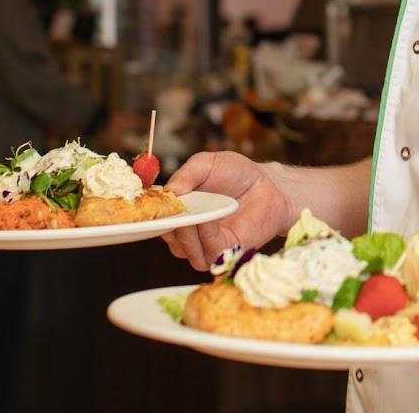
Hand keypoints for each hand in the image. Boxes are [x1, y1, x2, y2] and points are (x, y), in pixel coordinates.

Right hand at [161, 151, 291, 270]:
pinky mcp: (226, 254)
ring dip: (187, 232)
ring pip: (184, 251)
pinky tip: (210, 217)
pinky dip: (205, 235)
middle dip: (170, 223)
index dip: (151, 214)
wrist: (267, 184)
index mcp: (178, 209)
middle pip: (167, 237)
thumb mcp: (206, 164)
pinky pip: (208, 253)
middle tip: (177, 208)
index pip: (155, 219)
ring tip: (198, 212)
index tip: (150, 206)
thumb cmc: (235, 173)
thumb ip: (187, 174)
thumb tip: (168, 192)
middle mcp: (188, 231)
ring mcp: (205, 244)